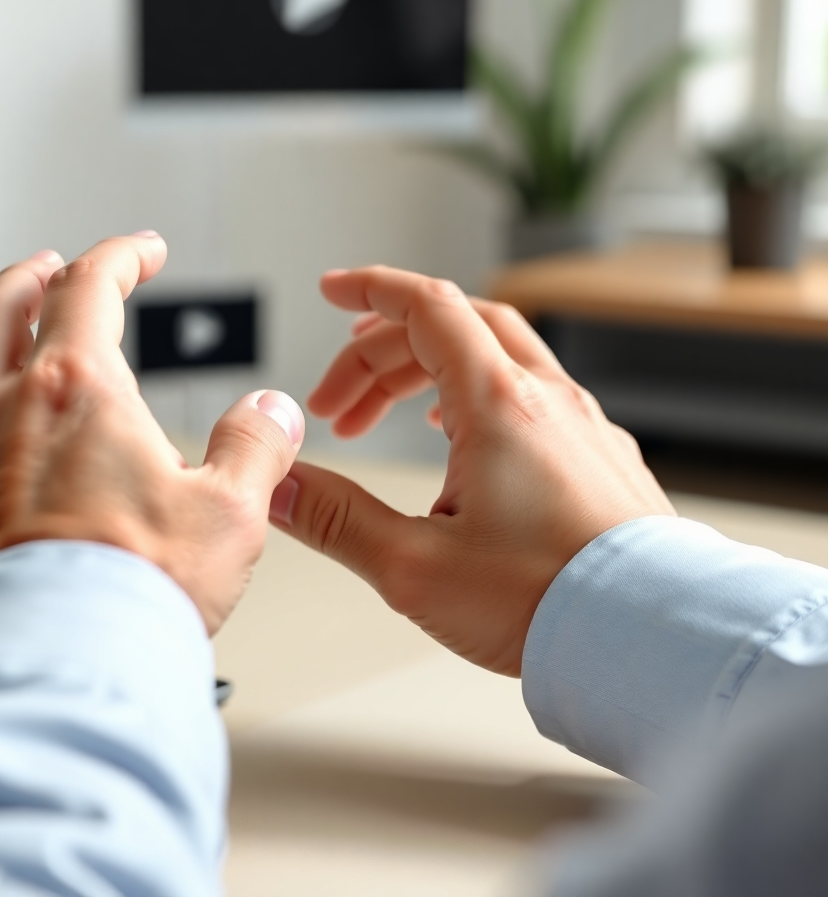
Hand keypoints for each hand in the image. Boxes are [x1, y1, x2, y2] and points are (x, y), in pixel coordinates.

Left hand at [0, 234, 303, 630]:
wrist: (46, 678)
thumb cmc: (132, 596)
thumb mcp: (229, 513)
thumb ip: (256, 447)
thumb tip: (272, 412)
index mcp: (76, 389)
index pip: (93, 285)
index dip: (123, 255)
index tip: (143, 252)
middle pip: (3, 304)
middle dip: (37, 274)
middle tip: (57, 267)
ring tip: (9, 344)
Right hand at [269, 266, 673, 676]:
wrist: (651, 640)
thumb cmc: (549, 602)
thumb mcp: (414, 564)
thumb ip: (336, 519)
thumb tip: (278, 488)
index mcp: (498, 404)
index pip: (425, 307)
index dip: (369, 290)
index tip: (332, 290)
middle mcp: (545, 399)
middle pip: (453, 330)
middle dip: (380, 355)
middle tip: (336, 406)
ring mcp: (580, 425)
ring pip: (495, 357)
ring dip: (427, 373)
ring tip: (386, 414)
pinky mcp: (599, 457)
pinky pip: (531, 393)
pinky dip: (476, 393)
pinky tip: (462, 435)